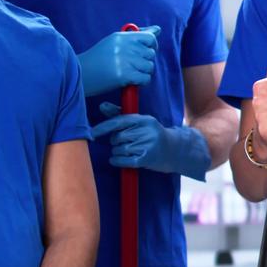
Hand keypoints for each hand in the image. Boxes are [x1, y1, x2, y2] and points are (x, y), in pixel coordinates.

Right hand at [77, 26, 158, 96]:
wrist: (80, 74)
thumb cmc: (97, 59)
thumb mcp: (114, 42)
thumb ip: (136, 36)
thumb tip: (158, 29)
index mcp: (123, 37)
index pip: (150, 38)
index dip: (152, 46)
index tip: (145, 51)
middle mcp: (126, 46)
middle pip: (151, 54)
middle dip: (145, 62)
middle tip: (132, 66)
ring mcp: (126, 60)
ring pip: (150, 67)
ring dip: (143, 72)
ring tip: (130, 73)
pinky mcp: (125, 74)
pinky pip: (146, 78)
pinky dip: (141, 82)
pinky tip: (131, 81)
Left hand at [90, 102, 210, 176]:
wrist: (175, 151)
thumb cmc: (152, 135)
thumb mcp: (140, 123)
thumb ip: (120, 115)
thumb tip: (102, 106)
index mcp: (144, 120)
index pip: (119, 122)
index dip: (103, 127)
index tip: (91, 133)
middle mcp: (147, 131)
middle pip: (117, 137)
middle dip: (116, 141)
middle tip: (125, 142)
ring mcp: (148, 145)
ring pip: (119, 149)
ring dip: (118, 152)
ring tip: (128, 151)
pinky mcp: (147, 159)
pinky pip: (123, 160)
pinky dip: (117, 161)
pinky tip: (117, 160)